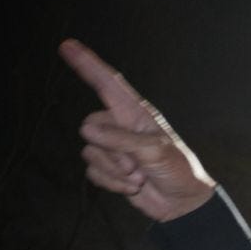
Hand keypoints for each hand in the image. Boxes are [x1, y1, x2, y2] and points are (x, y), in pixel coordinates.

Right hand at [58, 39, 217, 221]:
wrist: (183, 204)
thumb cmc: (178, 171)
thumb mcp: (154, 151)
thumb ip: (120, 139)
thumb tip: (87, 131)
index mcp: (136, 114)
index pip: (107, 84)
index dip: (87, 64)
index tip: (67, 46)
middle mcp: (122, 127)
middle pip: (91, 126)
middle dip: (112, 151)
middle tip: (137, 165)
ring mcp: (115, 149)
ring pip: (90, 152)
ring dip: (115, 171)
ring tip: (139, 176)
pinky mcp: (111, 170)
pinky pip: (93, 172)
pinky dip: (112, 183)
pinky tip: (133, 187)